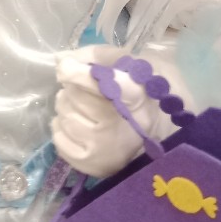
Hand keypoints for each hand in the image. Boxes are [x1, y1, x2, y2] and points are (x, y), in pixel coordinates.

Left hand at [52, 47, 175, 178]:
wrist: (161, 130)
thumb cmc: (140, 91)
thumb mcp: (127, 63)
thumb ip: (93, 56)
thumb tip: (60, 60)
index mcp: (134, 94)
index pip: (96, 83)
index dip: (75, 72)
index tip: (66, 67)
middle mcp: (121, 125)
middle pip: (74, 96)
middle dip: (73, 88)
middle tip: (85, 91)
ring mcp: (106, 149)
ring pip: (65, 117)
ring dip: (67, 107)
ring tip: (83, 108)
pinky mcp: (94, 165)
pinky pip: (59, 140)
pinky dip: (62, 129)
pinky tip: (79, 125)